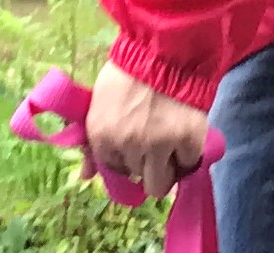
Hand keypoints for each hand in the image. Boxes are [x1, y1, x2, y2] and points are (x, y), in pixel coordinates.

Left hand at [86, 65, 212, 198]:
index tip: (134, 149)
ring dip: (167, 167)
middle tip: (154, 141)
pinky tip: (185, 134)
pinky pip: (188, 163)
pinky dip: (188, 152)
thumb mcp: (99, 105)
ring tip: (171, 145)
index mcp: (102, 137)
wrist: (165, 50)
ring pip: (162, 182)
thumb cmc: (128, 72)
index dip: (125, 160)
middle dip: (146, 163)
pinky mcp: (188, 142)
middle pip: (139, 176)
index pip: (113, 170)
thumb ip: (91, 144)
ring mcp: (159, 147)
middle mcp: (128, 147)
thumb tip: (85, 177)